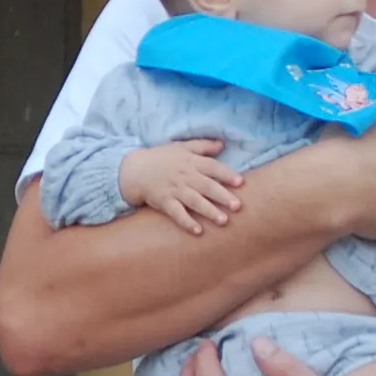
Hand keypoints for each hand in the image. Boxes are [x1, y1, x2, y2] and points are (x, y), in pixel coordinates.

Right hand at [118, 140, 245, 235]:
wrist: (135, 169)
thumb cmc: (161, 157)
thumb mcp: (181, 147)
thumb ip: (203, 146)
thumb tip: (223, 144)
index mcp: (191, 162)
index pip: (212, 167)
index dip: (227, 174)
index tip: (241, 182)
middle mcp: (185, 176)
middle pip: (206, 186)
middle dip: (222, 196)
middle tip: (237, 206)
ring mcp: (174, 190)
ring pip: (194, 201)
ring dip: (209, 211)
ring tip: (223, 221)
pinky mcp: (164, 202)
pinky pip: (176, 213)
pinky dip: (186, 222)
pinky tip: (198, 231)